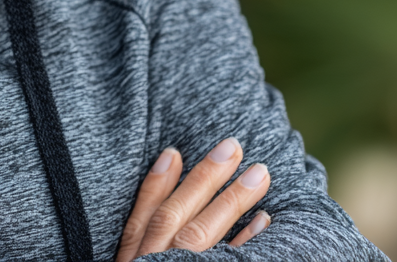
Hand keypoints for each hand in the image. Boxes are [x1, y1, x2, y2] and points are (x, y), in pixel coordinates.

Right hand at [115, 138, 271, 260]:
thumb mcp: (133, 259)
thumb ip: (143, 229)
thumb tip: (167, 165)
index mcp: (133, 256)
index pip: (146, 214)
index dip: (157, 182)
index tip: (174, 151)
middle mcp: (154, 260)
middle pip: (177, 215)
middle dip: (205, 178)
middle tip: (234, 146)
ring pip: (202, 233)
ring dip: (231, 200)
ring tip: (259, 173)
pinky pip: (228, 261)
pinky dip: (245, 240)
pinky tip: (263, 218)